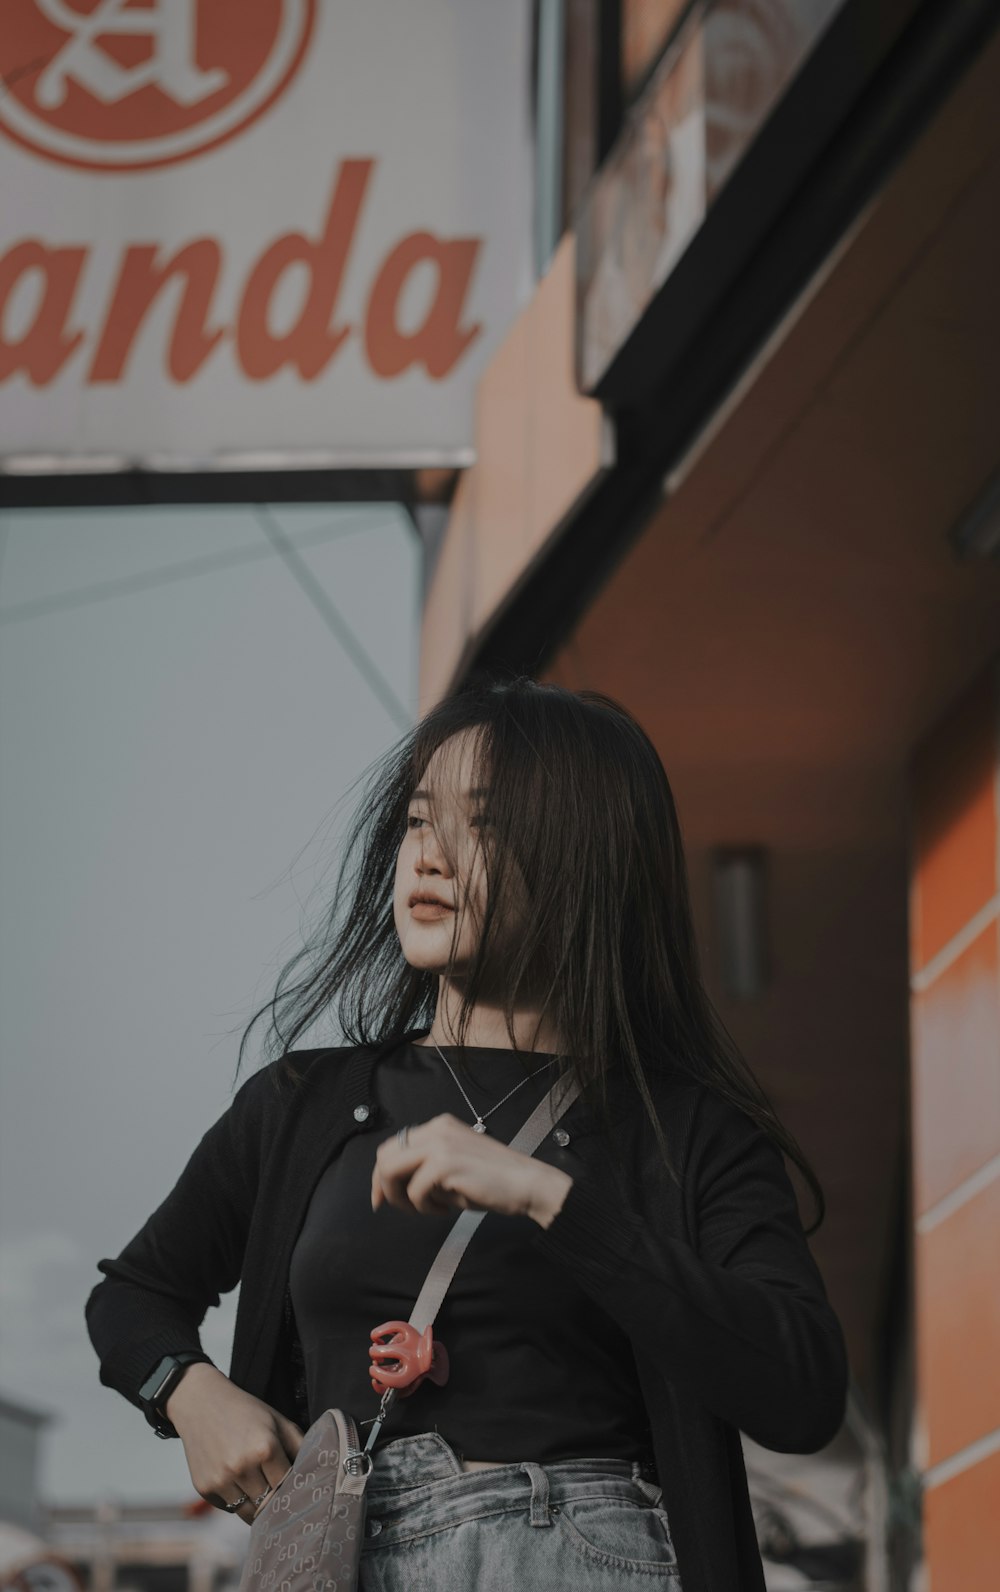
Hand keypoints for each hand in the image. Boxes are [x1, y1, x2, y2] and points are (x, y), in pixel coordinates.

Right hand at [166, 1362, 304, 1526]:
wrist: (201, 1403)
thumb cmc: (245, 1411)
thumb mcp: (277, 1420)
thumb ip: (300, 1445)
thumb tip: (320, 1470)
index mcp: (265, 1447)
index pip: (288, 1485)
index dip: (294, 1489)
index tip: (299, 1493)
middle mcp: (242, 1466)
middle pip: (270, 1503)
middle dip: (278, 1503)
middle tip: (284, 1503)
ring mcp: (221, 1479)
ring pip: (249, 1512)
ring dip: (257, 1507)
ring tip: (262, 1494)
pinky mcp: (205, 1488)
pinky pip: (229, 1508)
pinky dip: (237, 1502)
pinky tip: (239, 1484)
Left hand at [371, 1113, 572, 1226]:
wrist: (526, 1183)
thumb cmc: (493, 1180)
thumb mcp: (454, 1164)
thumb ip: (426, 1167)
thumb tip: (393, 1188)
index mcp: (438, 1126)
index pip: (393, 1147)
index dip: (381, 1176)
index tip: (381, 1199)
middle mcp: (435, 1129)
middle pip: (385, 1156)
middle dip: (384, 1187)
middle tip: (398, 1208)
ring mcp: (439, 1144)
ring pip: (391, 1172)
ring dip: (403, 1199)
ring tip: (428, 1209)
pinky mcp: (444, 1163)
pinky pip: (415, 1192)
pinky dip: (426, 1208)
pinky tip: (446, 1210)